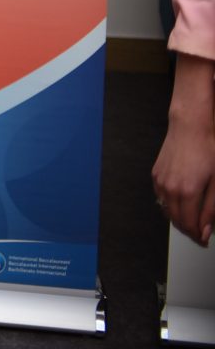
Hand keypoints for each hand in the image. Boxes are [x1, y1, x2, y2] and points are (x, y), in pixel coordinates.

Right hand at [153, 54, 214, 245]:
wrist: (191, 125)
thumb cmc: (208, 148)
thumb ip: (211, 209)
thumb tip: (206, 229)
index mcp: (187, 193)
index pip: (190, 225)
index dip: (198, 235)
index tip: (205, 240)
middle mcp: (169, 189)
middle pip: (176, 220)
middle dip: (188, 230)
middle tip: (200, 234)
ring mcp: (160, 181)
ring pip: (166, 210)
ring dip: (178, 219)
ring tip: (191, 220)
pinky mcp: (156, 174)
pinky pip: (160, 197)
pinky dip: (169, 205)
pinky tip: (180, 204)